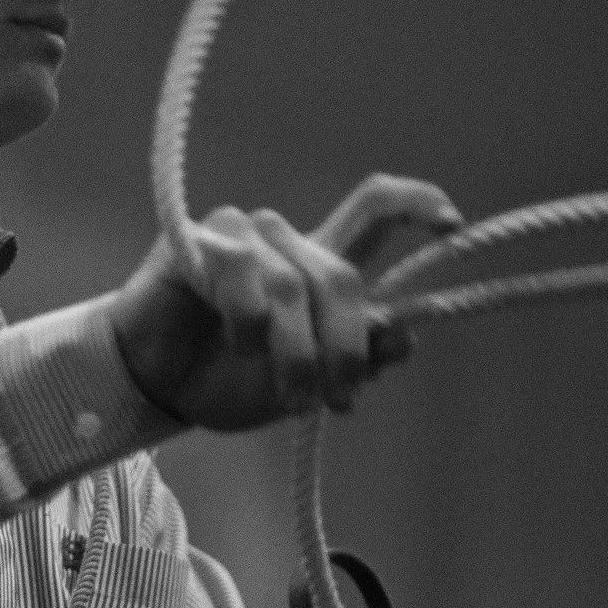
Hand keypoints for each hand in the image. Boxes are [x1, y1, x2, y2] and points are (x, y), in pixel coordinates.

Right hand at [110, 173, 464, 430]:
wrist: (154, 389)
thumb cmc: (226, 381)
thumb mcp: (305, 386)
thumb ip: (355, 359)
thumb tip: (405, 333)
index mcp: (317, 265)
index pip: (375, 209)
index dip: (418, 205)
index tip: (453, 225)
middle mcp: (286, 241)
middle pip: (340, 276)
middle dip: (345, 347)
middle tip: (338, 401)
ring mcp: (242, 236)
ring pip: (293, 284)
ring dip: (295, 351)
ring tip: (287, 394)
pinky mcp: (199, 242)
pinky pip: (243, 274)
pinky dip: (248, 322)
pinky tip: (235, 344)